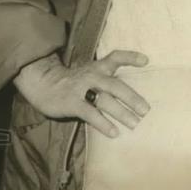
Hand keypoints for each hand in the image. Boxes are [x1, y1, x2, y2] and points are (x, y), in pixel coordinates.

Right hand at [13, 49, 150, 137]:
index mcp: (98, 67)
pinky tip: (114, 132)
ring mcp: (82, 89)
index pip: (116, 57)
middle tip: (145, 110)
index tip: (146, 61)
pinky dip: (103, 123)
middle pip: (115, 86)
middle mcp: (92, 76)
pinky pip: (90, 114)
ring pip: (105, 101)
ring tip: (134, 123)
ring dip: (121, 113)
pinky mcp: (72, 103)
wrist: (45, 84)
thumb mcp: (91, 73)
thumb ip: (108, 79)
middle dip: (132, 98)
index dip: (131, 57)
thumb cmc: (75, 82)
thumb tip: (132, 95)